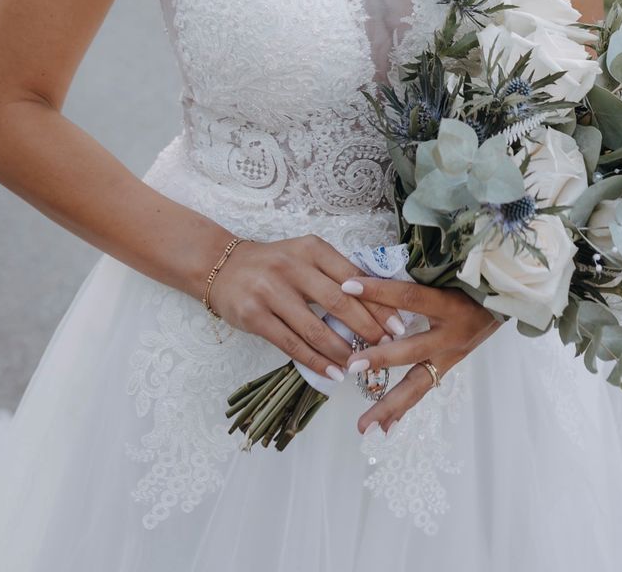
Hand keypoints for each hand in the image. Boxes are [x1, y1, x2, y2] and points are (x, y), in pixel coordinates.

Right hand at [209, 234, 406, 384]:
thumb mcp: (305, 257)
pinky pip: (292, 344)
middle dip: (368, 328)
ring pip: (316, 328)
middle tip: (388, 347)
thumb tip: (378, 304)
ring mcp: (271, 291)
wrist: (222, 266)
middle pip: (339, 302)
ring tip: (362, 365)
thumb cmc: (273, 264)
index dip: (379, 303)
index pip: (354, 277)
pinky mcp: (254, 316)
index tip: (399, 324)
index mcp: (312, 249)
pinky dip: (317, 361)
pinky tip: (334, 372)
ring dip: (343, 350)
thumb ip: (335, 274)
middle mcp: (292, 266)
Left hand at [339, 277, 501, 435]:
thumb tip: (376, 270)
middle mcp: (450, 334)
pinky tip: (383, 429)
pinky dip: (403, 410)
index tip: (348, 286)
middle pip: (412, 349)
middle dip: (381, 358)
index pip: (410, 296)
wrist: (504, 299)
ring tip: (364, 426)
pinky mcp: (447, 367)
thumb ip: (418, 275)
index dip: (379, 290)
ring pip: (417, 384)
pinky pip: (423, 390)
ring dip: (389, 406)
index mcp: (450, 304)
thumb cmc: (471, 280)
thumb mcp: (451, 273)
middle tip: (351, 366)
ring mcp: (450, 356)